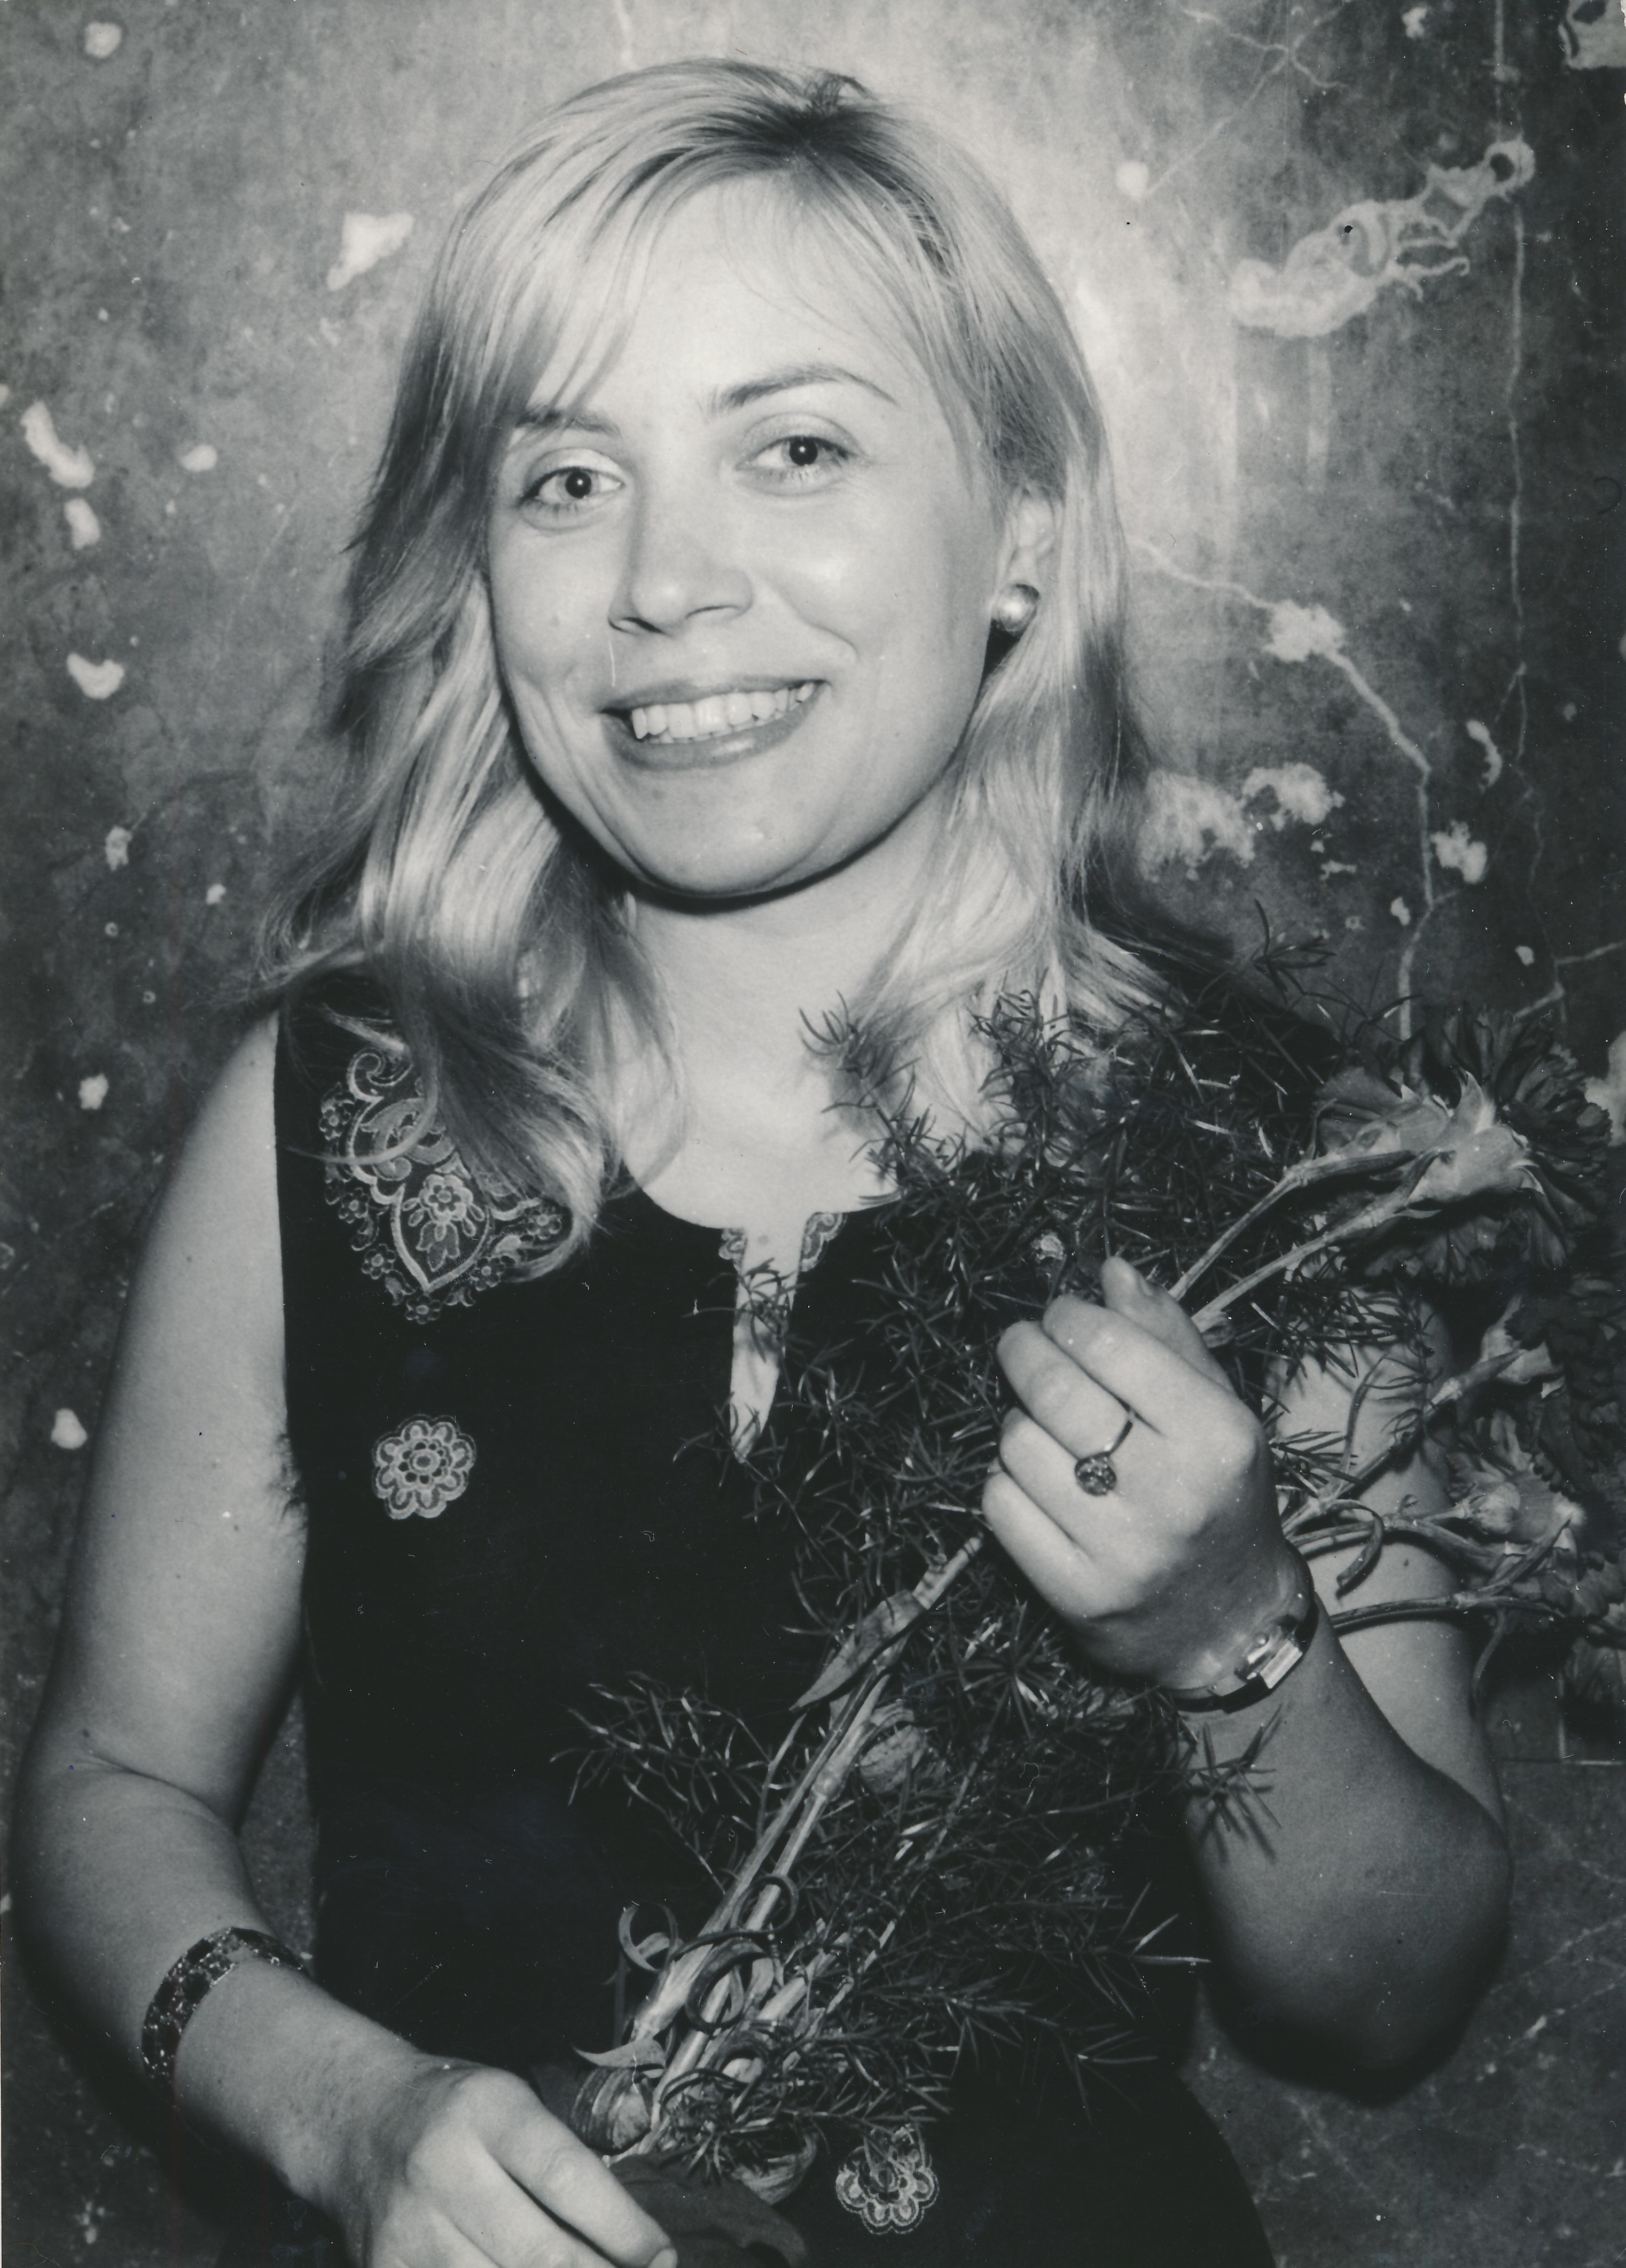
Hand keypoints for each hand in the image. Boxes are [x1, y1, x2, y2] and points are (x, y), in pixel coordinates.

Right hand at [319, 2053, 676, 2267]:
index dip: (623, 2228)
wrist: (357, 2121)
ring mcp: (410, 2227)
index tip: (661, 2257)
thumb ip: (562, 2165)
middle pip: (540, 2253)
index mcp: (488, 2110)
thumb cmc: (458, 2113)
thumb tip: (634, 2245)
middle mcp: (445, 2167)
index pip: (567, 2177)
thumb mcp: (514, 2105)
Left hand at [983, 1256, 1298, 1687]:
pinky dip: (1004, 1480)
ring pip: (1020, 1446)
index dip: (1069, 1316)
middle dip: (1024, 1352)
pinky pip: (1001, 1506)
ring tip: (1040, 1424)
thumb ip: (1168, 1338)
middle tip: (1020, 1344)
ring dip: (1016, 1422)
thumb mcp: (1221, 1413)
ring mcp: (1123, 1551)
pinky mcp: (1077, 1595)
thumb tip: (1111, 1270)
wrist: (1230, 1625)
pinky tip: (1032, 1478)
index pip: (1113, 1344)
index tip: (1058, 1314)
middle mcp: (1174, 1493)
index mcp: (1218, 1437)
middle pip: (1057, 1392)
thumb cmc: (1220, 1499)